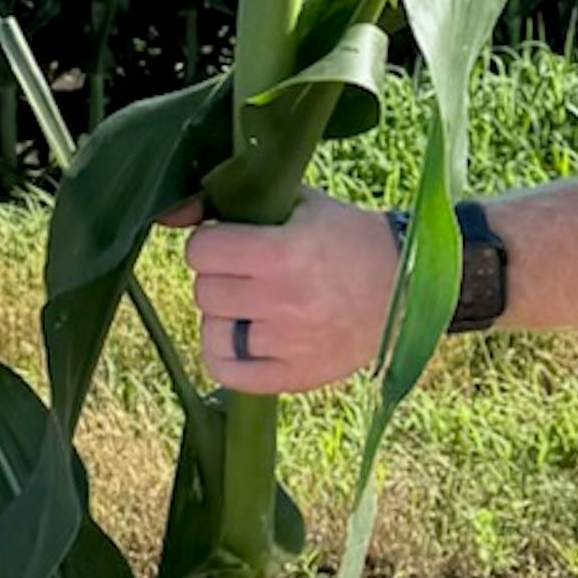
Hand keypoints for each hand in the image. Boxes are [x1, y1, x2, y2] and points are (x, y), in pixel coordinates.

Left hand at [181, 198, 402, 397]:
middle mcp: (286, 301)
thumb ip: (234, 201)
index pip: (202, 250)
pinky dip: (226, 354)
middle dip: (219, 278)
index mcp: (285, 252)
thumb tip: (170, 211)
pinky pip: (228, 372)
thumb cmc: (346, 238)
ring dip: (224, 316)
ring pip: (212, 332)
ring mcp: (290, 344)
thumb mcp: (298, 203)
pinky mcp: (296, 376)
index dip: (211, 243)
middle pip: (205, 291)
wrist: (406, 288)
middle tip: (247, 273)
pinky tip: (244, 337)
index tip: (231, 242)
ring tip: (252, 305)